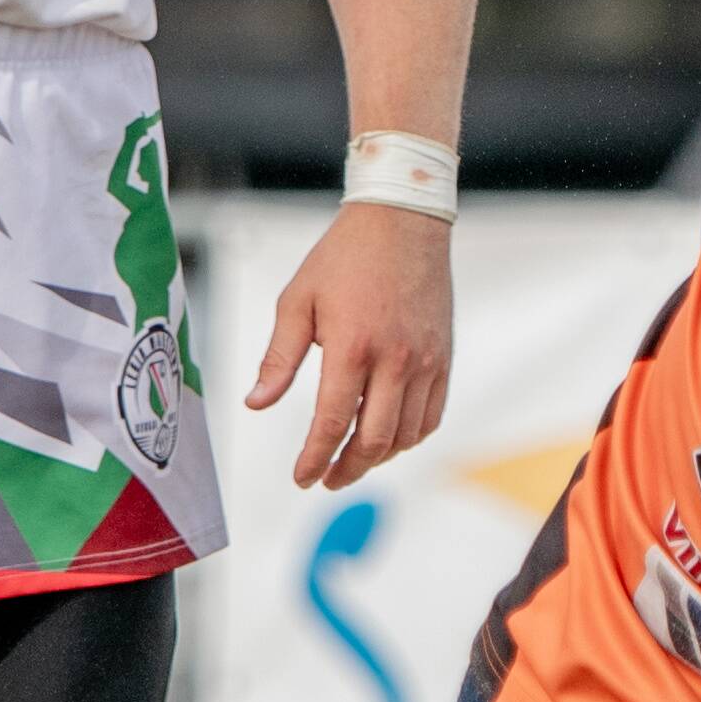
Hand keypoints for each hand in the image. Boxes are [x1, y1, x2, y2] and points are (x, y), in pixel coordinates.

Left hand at [250, 201, 453, 487]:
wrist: (403, 222)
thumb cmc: (343, 258)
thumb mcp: (297, 302)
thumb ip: (279, 359)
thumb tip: (256, 405)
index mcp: (353, 347)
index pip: (333, 424)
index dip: (314, 458)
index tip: (302, 478)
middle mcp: (396, 361)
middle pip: (375, 441)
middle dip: (347, 470)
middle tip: (325, 479)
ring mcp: (426, 362)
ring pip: (407, 435)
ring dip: (378, 457)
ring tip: (352, 459)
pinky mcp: (444, 358)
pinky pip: (431, 415)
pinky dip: (410, 437)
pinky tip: (387, 435)